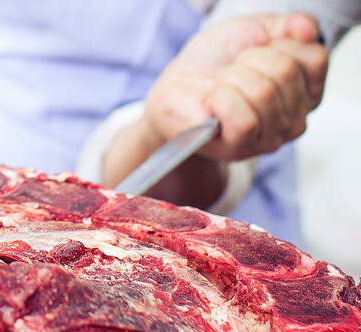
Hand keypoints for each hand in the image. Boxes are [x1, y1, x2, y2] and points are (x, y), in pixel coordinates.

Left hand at [102, 13, 327, 206]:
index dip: (278, 44)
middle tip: (230, 71)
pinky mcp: (241, 148)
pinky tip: (214, 101)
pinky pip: (244, 119)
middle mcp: (296, 118)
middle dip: (248, 60)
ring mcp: (271, 138)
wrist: (175, 87)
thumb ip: (287, 25)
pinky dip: (222, 99)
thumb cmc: (214, 63)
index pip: (314, 58)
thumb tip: (305, 30)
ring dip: (231, 78)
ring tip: (220, 86)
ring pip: (264, 93)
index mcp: (307, 90)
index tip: (254, 52)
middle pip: (286, 72)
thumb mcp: (254, 30)